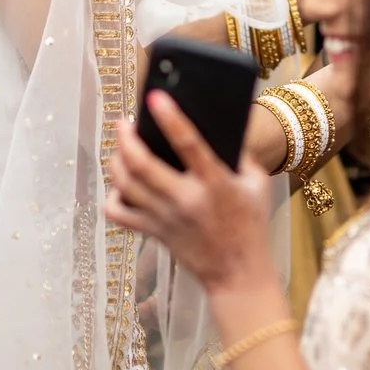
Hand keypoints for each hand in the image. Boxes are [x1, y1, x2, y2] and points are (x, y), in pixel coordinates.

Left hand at [107, 93, 278, 294]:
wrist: (239, 273)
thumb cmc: (251, 223)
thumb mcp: (257, 184)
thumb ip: (241, 154)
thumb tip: (218, 126)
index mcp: (215, 184)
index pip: (188, 144)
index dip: (170, 118)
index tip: (154, 97)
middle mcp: (186, 200)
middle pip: (142, 165)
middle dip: (126, 139)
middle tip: (122, 122)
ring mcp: (166, 218)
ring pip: (126, 185)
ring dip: (116, 161)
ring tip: (119, 146)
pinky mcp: (154, 233)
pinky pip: (119, 213)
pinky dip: (112, 196)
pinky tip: (120, 185)